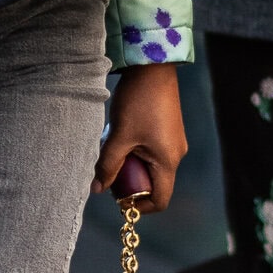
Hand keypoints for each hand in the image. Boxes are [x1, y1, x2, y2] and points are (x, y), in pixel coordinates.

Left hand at [94, 65, 186, 215]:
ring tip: (112, 150)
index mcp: (168, 160)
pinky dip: (135, 151)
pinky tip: (119, 136)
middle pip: (153, 184)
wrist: (152, 67)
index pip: (160, 200)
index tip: (118, 198)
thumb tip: (97, 189)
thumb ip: (108, 165)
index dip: (139, 206)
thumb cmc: (138, 101)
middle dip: (130, 183)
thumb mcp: (119, 136)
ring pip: (150, 166)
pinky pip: (151, 151)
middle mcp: (176, 154)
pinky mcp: (167, 130)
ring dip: (130, 165)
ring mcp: (172, 141)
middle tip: (109, 173)